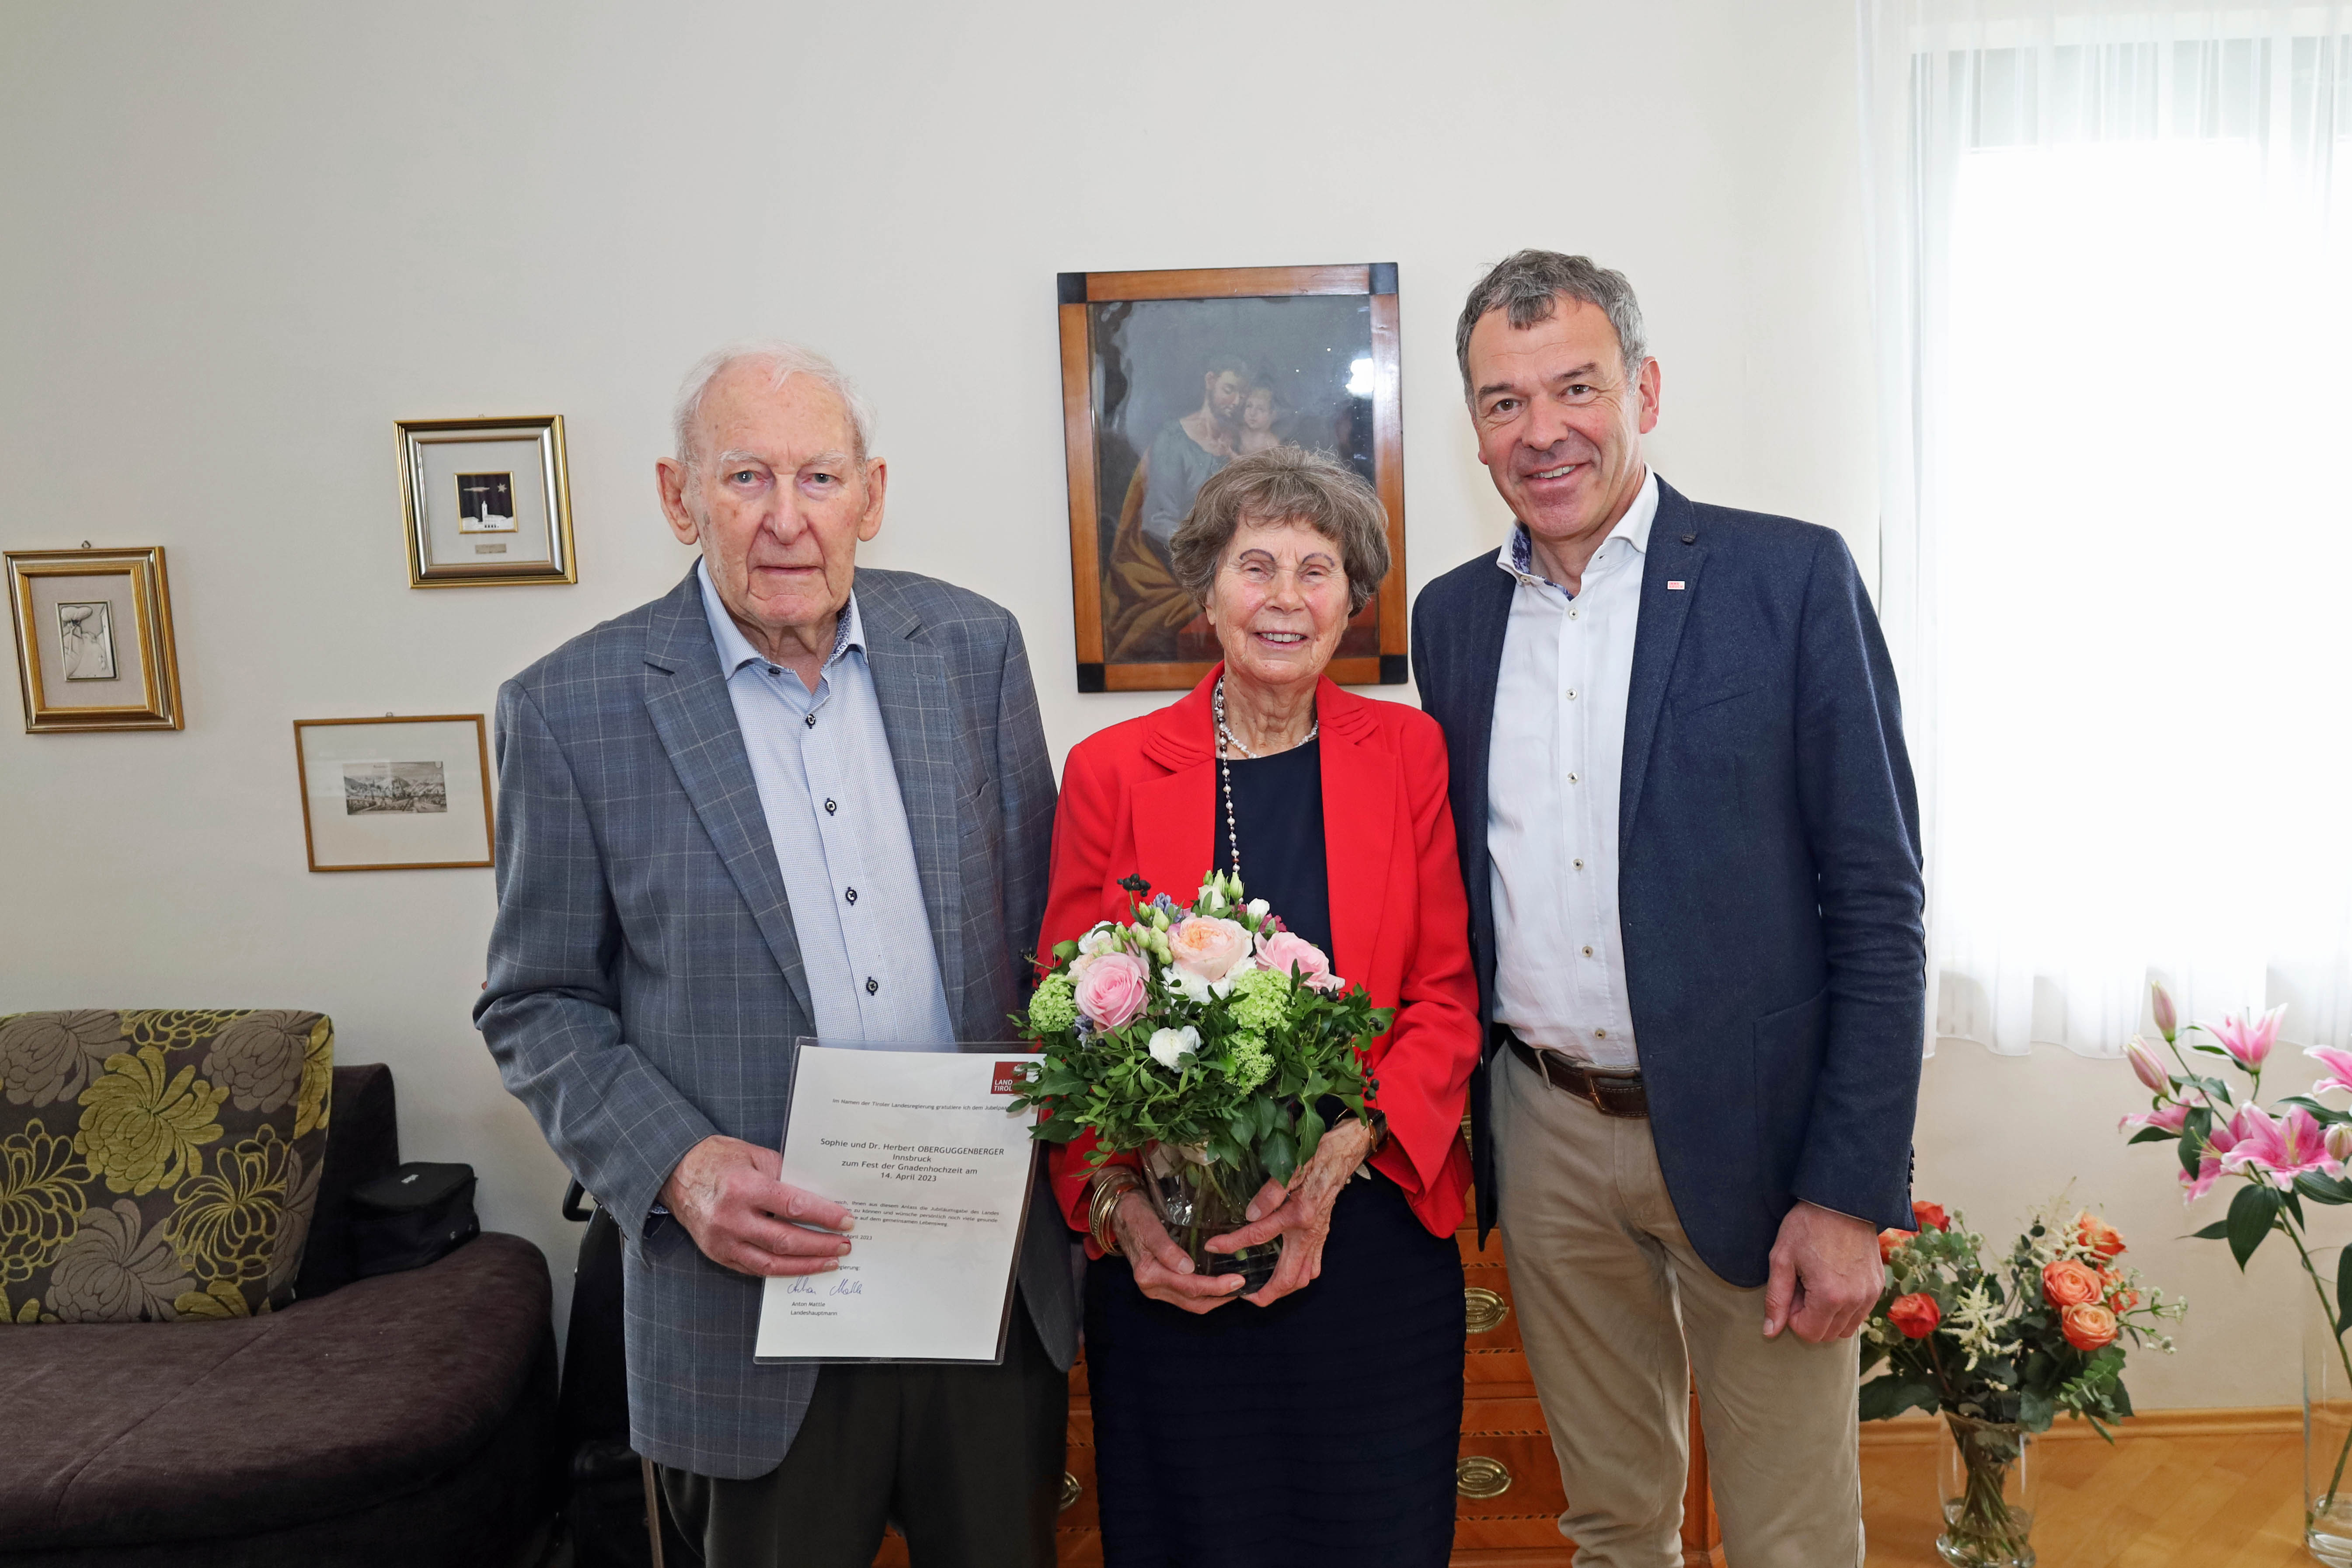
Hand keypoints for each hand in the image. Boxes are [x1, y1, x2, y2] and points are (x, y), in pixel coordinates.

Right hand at [659, 1134, 854, 1277]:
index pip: (793, 1206)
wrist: (677, 1174)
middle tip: (845, 1245)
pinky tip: (802, 1265)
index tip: (847, 1221)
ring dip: (806, 1264)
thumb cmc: (719, 1159)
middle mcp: (732, 1218)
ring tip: (831, 1260)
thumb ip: (786, 1174)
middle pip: (786, 1240)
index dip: (824, 1216)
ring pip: (772, 1263)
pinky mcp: (718, 1254)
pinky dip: (782, 1270)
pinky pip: (755, 1269)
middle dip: (821, 1245)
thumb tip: (820, 1195)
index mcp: (743, 1187)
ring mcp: (723, 1241)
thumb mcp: (755, 1155)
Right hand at [1111, 1190, 1246, 1313]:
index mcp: (1149, 1274)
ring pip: (1191, 1303)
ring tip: (1235, 1288)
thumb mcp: (1149, 1226)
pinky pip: (1186, 1296)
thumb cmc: (1136, 1216)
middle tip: (1242, 1285)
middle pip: (1192, 1300)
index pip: (1189, 1287)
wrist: (1121, 1212)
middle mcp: (1151, 1287)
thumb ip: (1166, 1248)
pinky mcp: (1161, 1284)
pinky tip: (1218, 1283)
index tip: (1238, 1280)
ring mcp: (1156, 1288)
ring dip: (1214, 1298)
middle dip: (1219, 1296)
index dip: (1216, 1286)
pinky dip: (1204, 1293)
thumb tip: (1187, 1268)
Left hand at [1207, 1117, 1375, 1306]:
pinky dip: (1298, 1276)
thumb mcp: (1289, 1167)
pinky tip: (1284, 1272)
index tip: (1213, 1247)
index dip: (1233, 1243)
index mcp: (1298, 1215)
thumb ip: (1270, 1193)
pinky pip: (1313, 1266)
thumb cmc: (1316, 1156)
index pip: (1259, 1235)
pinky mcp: (1322, 1235)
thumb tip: (1250, 1215)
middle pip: (1289, 1277)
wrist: (1342, 1154)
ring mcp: (1318, 1236)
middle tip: (1246, 1296)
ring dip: (1284, 1288)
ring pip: (1304, 1277)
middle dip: (1267, 1293)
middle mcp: (1310, 1232)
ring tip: (1263, 1289)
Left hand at [1763, 1201, 1884, 1342]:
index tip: (1792, 1291)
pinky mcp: (1878, 1286)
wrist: (1841, 1201)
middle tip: (1804, 1285)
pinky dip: (1845, 1306)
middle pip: (1828, 1334)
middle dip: (1811, 1317)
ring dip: (1829, 1314)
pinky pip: (1860, 1312)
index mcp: (1830, 1297)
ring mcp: (1870, 1294)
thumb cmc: (1806, 1226)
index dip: (1794, 1317)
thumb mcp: (1782, 1259)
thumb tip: (1769, 1332)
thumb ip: (1776, 1299)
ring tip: (1819, 1282)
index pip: (1809, 1333)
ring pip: (1846, 1327)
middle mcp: (1855, 1301)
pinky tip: (1835, 1279)